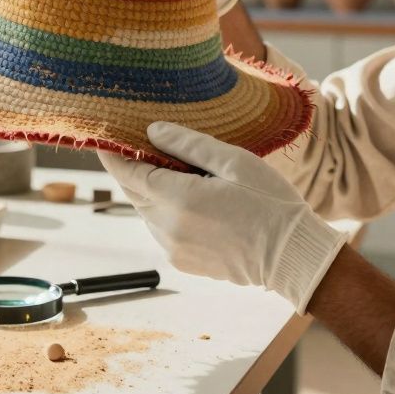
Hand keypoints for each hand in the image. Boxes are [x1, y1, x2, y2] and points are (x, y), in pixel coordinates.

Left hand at [99, 122, 347, 311]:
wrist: (292, 256)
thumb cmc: (270, 204)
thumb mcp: (234, 162)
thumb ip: (188, 145)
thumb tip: (152, 131)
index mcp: (179, 199)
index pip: (129, 173)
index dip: (112, 155)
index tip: (102, 138)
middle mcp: (168, 227)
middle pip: (135, 192)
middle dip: (133, 170)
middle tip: (140, 147)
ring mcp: (173, 248)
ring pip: (147, 211)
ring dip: (153, 192)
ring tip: (178, 174)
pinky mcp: (182, 262)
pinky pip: (162, 230)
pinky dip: (167, 213)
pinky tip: (193, 201)